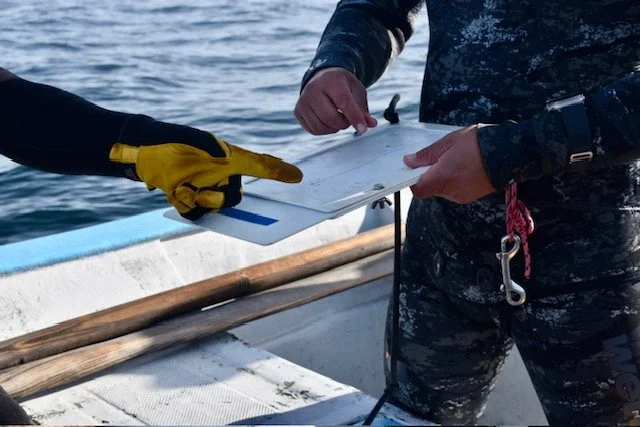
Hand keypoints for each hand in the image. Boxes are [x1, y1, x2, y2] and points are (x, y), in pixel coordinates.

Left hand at [109, 120, 302, 219]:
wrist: (140, 151)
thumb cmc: (165, 140)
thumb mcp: (186, 138)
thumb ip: (207, 144)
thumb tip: (225, 154)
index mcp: (227, 157)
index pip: (258, 165)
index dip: (278, 171)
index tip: (297, 176)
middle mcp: (222, 174)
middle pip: (235, 197)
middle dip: (217, 198)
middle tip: (193, 190)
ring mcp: (208, 188)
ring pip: (216, 208)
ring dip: (197, 201)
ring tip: (179, 187)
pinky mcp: (193, 199)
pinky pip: (198, 214)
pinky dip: (185, 205)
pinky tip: (173, 190)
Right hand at [294, 67, 376, 134]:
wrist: (322, 77)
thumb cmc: (341, 85)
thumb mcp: (356, 91)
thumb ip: (363, 109)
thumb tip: (371, 124)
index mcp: (332, 80)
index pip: (343, 102)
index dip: (354, 117)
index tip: (362, 129)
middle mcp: (314, 89)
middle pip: (330, 118)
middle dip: (344, 124)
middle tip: (348, 119)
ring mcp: (303, 100)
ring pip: (321, 127)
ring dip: (334, 128)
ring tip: (338, 118)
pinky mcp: (298, 111)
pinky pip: (313, 130)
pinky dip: (325, 131)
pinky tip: (328, 121)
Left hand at [403, 125, 495, 203]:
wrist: (510, 153)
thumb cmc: (480, 144)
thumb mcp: (449, 142)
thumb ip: (427, 154)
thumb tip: (409, 162)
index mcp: (443, 177)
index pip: (418, 190)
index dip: (413, 180)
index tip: (415, 169)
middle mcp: (451, 191)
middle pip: (430, 189)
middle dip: (431, 175)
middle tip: (441, 158)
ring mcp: (462, 196)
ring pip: (442, 190)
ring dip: (443, 178)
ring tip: (456, 161)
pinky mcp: (471, 197)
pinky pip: (454, 191)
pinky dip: (454, 181)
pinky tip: (464, 167)